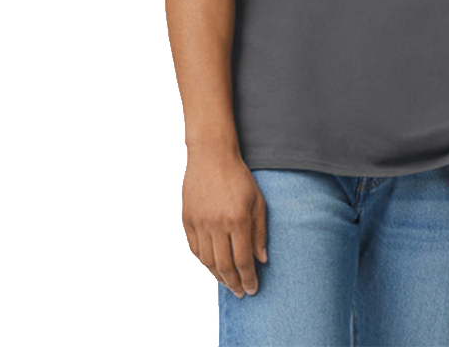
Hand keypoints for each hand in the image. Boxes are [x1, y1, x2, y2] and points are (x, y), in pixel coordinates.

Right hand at [181, 147, 267, 296]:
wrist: (211, 156)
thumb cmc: (238, 176)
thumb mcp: (257, 201)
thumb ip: (259, 231)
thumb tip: (262, 259)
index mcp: (237, 220)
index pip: (243, 260)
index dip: (248, 278)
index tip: (253, 289)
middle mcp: (216, 224)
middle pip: (224, 266)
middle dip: (234, 283)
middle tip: (241, 292)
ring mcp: (199, 223)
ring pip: (207, 261)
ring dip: (218, 276)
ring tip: (228, 282)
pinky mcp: (187, 219)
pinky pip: (194, 249)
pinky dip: (203, 262)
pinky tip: (212, 266)